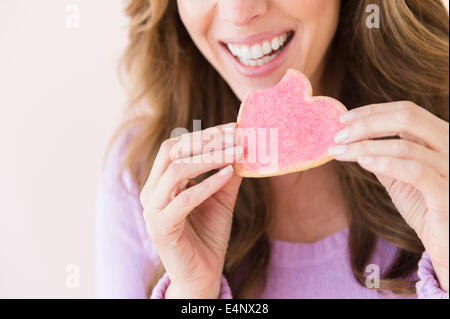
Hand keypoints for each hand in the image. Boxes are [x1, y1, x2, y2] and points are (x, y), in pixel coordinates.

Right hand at [140, 123, 242, 297]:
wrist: (202, 275)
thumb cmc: (208, 236)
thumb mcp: (220, 199)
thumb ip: (226, 174)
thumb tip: (242, 145)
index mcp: (161, 183)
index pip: (177, 146)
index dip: (204, 133)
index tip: (234, 126)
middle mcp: (151, 192)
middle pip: (171, 151)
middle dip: (205, 140)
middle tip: (236, 135)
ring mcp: (153, 210)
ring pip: (176, 170)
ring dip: (209, 157)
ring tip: (237, 152)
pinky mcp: (161, 228)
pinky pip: (184, 199)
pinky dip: (207, 183)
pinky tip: (229, 173)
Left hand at [328, 101, 448, 291]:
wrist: (447, 243)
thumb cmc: (424, 206)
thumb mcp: (400, 176)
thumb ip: (383, 155)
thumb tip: (351, 138)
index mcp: (440, 137)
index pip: (406, 110)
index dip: (372, 111)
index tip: (343, 118)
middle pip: (407, 118)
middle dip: (366, 124)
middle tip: (338, 136)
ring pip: (405, 146)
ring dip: (364, 146)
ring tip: (338, 152)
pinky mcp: (446, 192)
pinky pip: (415, 171)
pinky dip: (386, 163)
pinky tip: (362, 162)